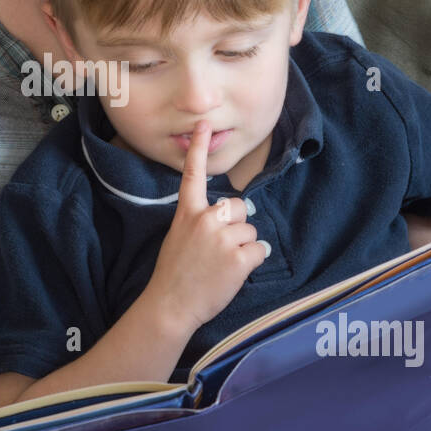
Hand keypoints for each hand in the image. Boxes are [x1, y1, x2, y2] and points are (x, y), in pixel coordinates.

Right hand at [147, 118, 268, 333]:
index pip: (194, 174)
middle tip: (220, 249)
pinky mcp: (239, 258)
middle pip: (241, 207)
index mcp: (187, 212)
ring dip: (244, 247)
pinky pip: (260, 250)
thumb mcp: (179, 237)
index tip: (202, 124)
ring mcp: (222, 238)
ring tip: (223, 265)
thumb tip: (230, 216)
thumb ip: (201, 221)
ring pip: (251, 230)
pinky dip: (253, 262)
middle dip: (238, 224)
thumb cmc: (175, 274)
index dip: (199, 148)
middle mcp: (205, 219)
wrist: (171, 305)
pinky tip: (234, 273)